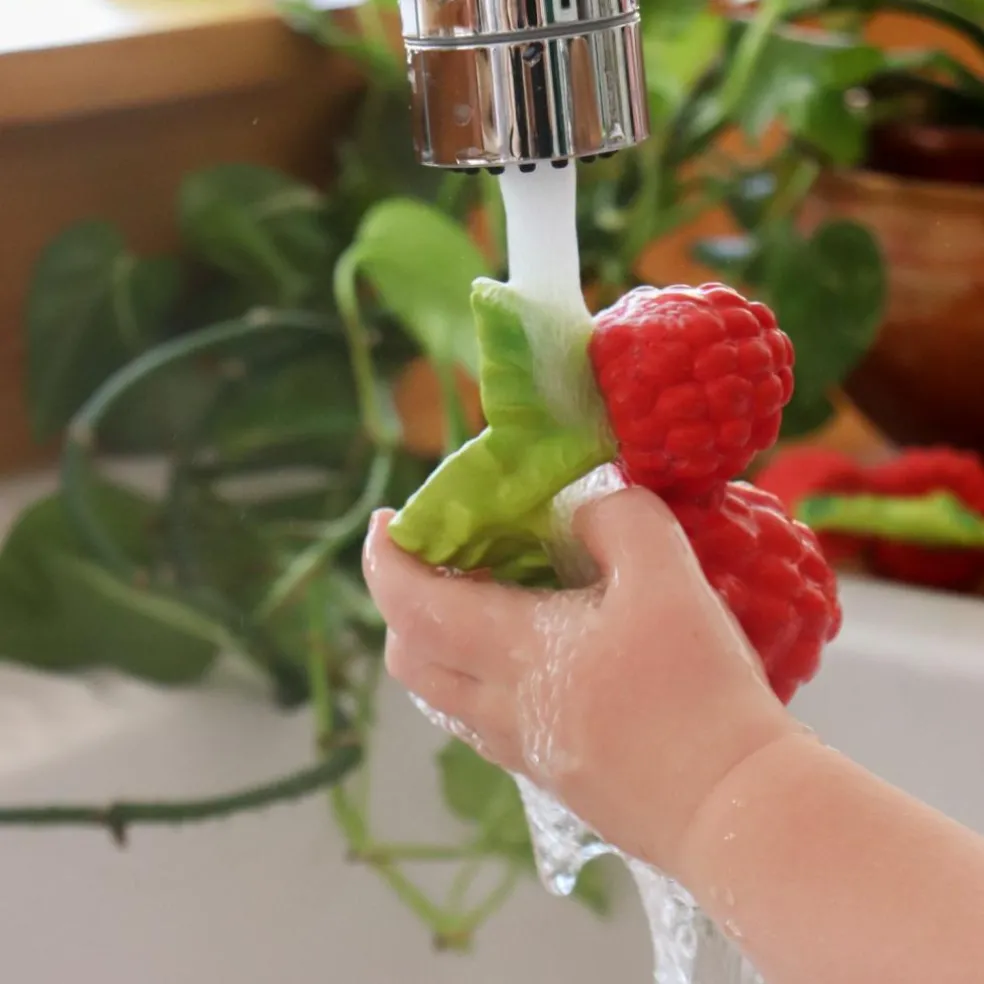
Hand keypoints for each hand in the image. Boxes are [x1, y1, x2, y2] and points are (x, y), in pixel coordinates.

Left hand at [363, 487, 801, 874]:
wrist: (733, 809)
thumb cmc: (696, 689)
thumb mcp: (667, 575)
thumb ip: (619, 519)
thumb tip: (581, 506)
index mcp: (514, 652)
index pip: (411, 604)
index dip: (384, 559)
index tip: (385, 523)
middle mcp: (501, 708)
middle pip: (410, 659)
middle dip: (403, 604)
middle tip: (441, 562)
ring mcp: (525, 751)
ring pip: (446, 695)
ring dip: (443, 645)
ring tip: (486, 605)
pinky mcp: (556, 778)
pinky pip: (488, 723)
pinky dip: (483, 681)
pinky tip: (539, 662)